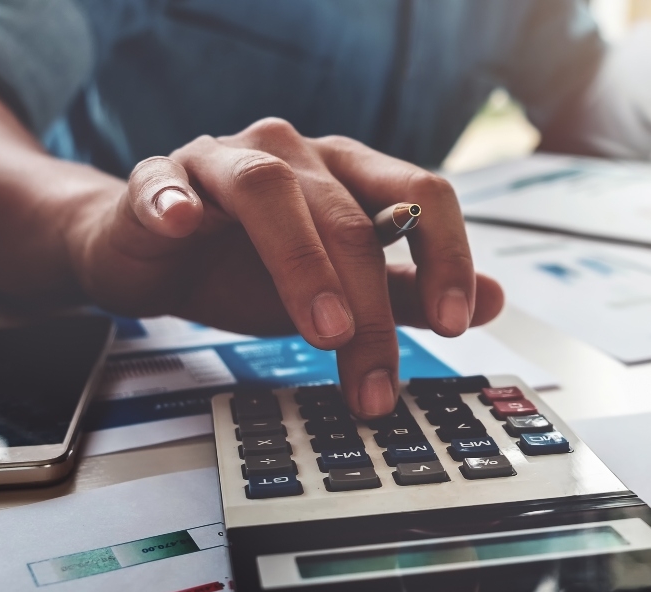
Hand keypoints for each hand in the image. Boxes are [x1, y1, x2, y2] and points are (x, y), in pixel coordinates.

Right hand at [67, 118, 503, 417]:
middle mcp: (294, 154)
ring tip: (324, 330)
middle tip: (376, 379)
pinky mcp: (158, 178)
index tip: (458, 323)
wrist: (154, 255)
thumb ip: (410, 292)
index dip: (447, 255)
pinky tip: (184, 223)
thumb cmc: (250, 266)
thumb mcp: (340, 289)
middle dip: (370, 307)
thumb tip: (496, 301)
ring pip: (269, 190)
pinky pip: (165, 181)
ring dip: (301, 261)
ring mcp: (223, 160)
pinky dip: (175, 199)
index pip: (420, 194)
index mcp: (348, 172)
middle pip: (347, 216)